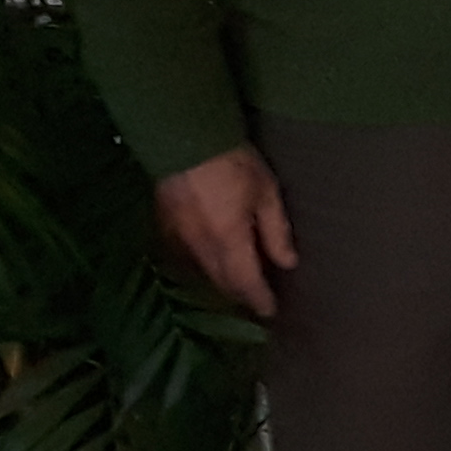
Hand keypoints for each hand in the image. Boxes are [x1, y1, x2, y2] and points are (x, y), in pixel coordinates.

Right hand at [153, 148, 294, 319]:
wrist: (184, 138)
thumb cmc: (234, 163)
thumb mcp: (266, 193)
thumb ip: (276, 232)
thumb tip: (287, 263)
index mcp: (228, 239)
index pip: (245, 281)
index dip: (258, 299)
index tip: (270, 312)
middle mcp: (199, 245)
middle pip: (220, 281)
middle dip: (238, 295)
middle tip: (255, 304)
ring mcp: (176, 237)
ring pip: (200, 272)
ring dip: (219, 284)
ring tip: (236, 290)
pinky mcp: (163, 226)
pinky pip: (183, 258)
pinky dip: (200, 267)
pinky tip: (210, 265)